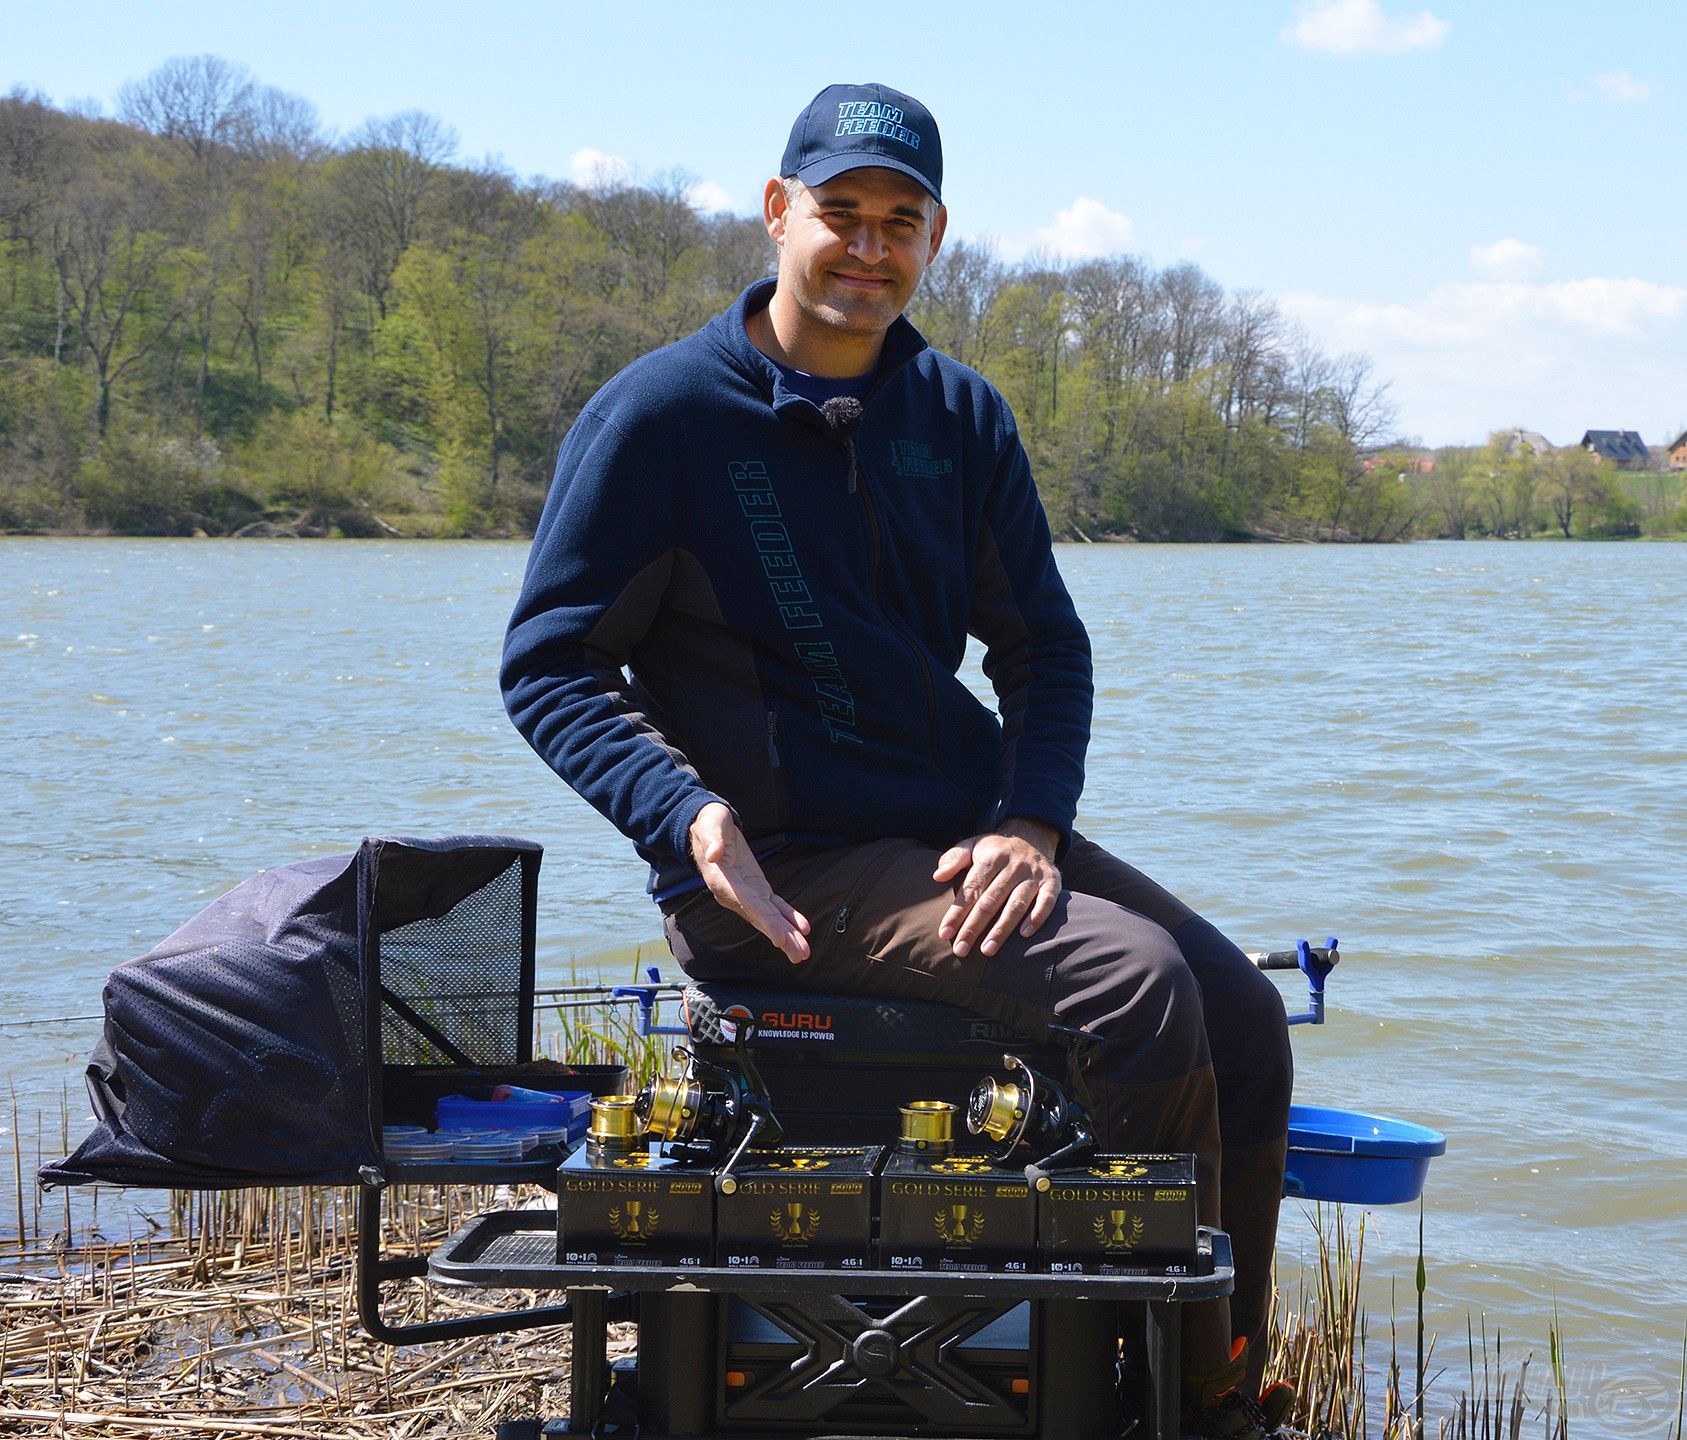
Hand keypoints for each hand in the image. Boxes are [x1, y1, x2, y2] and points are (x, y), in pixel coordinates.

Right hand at [689, 802, 810, 963]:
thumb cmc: (709, 824)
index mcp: (723, 880)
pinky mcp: (757, 888)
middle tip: (800, 955)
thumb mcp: (710, 824)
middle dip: (780, 936)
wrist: (708, 827)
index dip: (764, 921)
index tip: (779, 938)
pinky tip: (803, 928)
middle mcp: (735, 893)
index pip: (747, 904)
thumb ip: (712, 838)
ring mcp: (747, 893)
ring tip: (803, 952)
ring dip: (787, 934)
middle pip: (760, 918)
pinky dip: (788, 917)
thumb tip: (714, 853)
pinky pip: (774, 905)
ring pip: (769, 917)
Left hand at [932, 818, 1061, 957]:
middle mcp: (1014, 865)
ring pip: (1016, 905)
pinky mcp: (1053, 882)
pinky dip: (1037, 917)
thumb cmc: (994, 851)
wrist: (1032, 837)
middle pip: (991, 901)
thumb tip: (937, 876)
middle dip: (974, 927)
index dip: (957, 912)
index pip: (971, 889)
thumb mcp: (972, 846)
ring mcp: (1034, 874)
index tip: (944, 934)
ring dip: (1002, 929)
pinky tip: (1024, 935)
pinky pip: (1047, 901)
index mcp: (991, 857)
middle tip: (961, 950)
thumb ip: (954, 858)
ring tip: (987, 951)